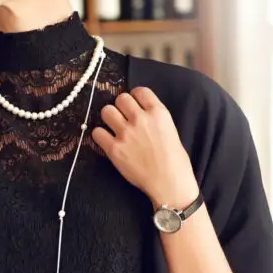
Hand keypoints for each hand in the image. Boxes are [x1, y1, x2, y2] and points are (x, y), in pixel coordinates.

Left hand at [92, 86, 198, 207]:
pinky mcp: (114, 149)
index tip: (134, 104)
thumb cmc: (174, 160)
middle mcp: (141, 119)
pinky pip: (97, 132)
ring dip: (109, 117)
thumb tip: (140, 113)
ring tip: (113, 126)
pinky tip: (107, 140)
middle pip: (121, 98)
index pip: (140, 91)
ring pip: (106, 111)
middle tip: (123, 117)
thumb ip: (154, 118)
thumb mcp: (170, 129)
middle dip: (121, 106)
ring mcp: (126, 133)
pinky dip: (100, 135)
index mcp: (158, 112)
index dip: (135, 97)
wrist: (169, 182)